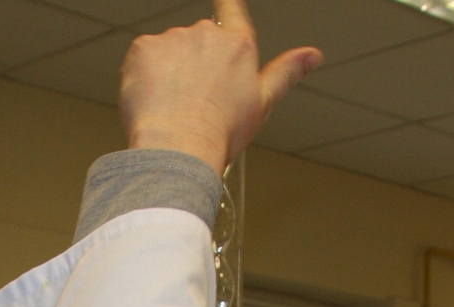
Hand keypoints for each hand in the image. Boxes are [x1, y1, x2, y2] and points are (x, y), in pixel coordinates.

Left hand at [120, 0, 322, 172]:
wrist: (180, 146)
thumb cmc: (220, 132)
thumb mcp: (262, 103)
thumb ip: (286, 72)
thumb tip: (312, 55)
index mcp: (238, 45)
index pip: (232, 11)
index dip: (226, 6)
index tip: (221, 6)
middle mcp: (207, 34)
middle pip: (196, 43)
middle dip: (191, 65)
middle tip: (191, 100)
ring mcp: (174, 39)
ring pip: (166, 52)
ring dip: (165, 72)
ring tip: (171, 107)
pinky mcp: (144, 48)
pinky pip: (141, 58)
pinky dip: (142, 76)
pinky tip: (152, 100)